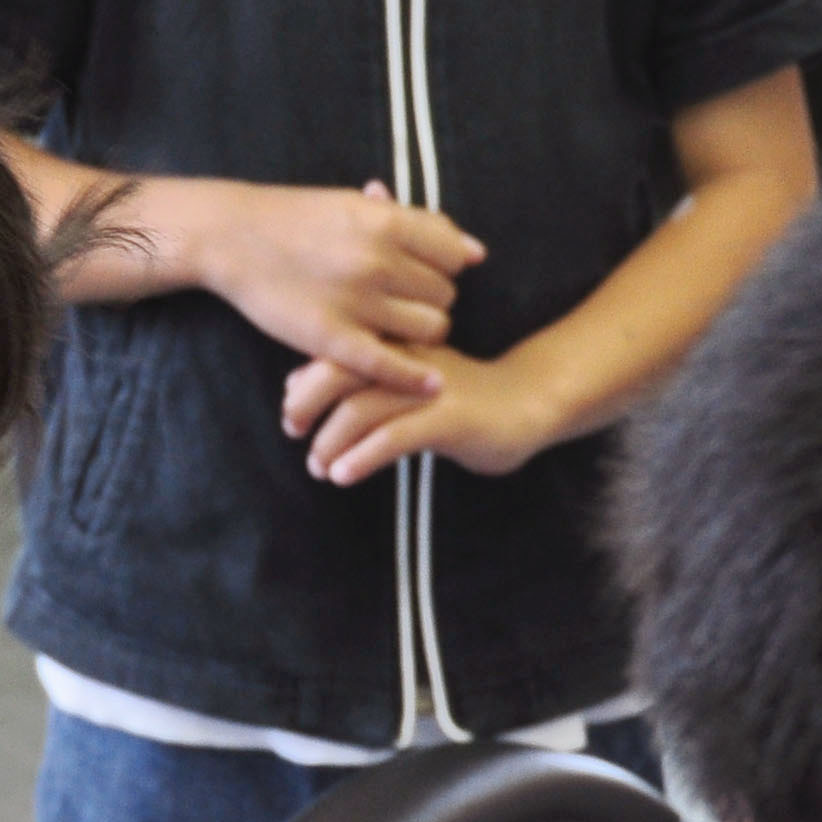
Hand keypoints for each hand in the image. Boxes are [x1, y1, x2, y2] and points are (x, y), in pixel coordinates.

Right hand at [189, 178, 484, 396]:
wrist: (233, 237)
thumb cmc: (295, 219)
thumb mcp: (355, 206)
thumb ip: (415, 226)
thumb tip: (476, 253)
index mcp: (387, 221)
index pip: (454, 254)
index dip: (446, 267)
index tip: (424, 273)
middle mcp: (377, 260)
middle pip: (444, 293)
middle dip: (432, 299)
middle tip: (405, 303)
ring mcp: (356, 302)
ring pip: (429, 328)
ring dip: (421, 332)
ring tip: (397, 328)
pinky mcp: (333, 339)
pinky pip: (391, 365)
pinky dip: (417, 377)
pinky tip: (431, 384)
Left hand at [285, 342, 559, 485]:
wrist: (529, 402)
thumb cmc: (459, 396)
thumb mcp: (403, 382)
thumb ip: (357, 381)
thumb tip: (296, 384)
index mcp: (397, 345)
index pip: (336, 352)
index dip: (304, 384)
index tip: (292, 415)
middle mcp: (408, 360)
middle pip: (340, 372)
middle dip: (308, 406)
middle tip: (295, 434)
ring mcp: (429, 389)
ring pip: (361, 408)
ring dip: (330, 442)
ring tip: (319, 468)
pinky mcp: (448, 419)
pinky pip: (394, 437)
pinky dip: (361, 458)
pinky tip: (343, 476)